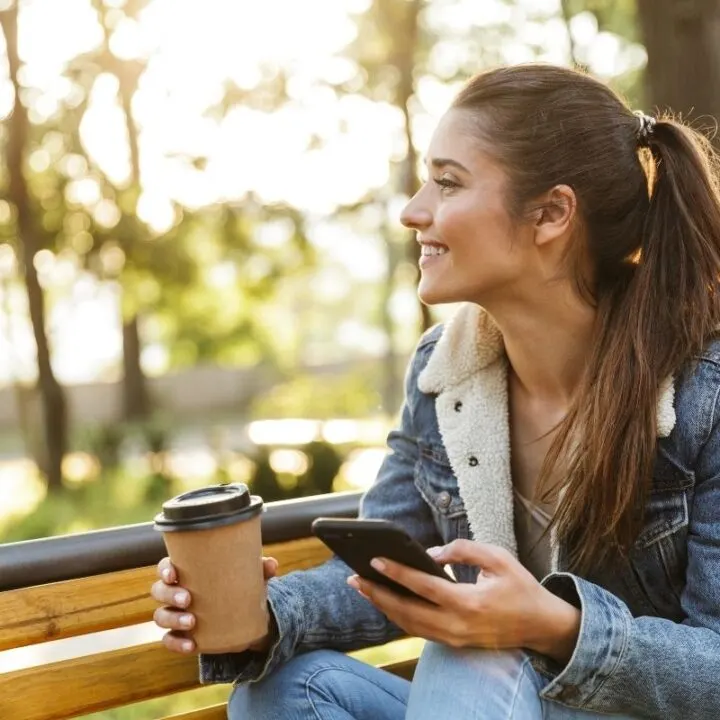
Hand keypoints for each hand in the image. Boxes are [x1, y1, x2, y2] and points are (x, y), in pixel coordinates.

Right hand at [151, 555, 278, 653]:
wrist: (243, 615)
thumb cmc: (239, 585)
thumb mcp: (250, 576)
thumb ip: (260, 569)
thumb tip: (272, 564)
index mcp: (186, 571)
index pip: (165, 566)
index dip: (165, 569)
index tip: (174, 574)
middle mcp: (175, 592)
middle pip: (159, 590)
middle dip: (169, 595)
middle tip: (188, 599)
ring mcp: (175, 615)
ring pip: (160, 616)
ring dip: (173, 619)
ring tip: (192, 622)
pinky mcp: (180, 636)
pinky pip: (169, 641)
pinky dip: (177, 643)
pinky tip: (191, 645)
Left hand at [347, 539, 579, 662]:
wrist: (542, 626)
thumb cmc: (520, 586)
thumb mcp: (498, 557)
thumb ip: (463, 550)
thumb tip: (429, 553)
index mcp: (470, 602)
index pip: (423, 586)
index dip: (396, 572)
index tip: (374, 559)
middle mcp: (458, 626)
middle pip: (407, 611)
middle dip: (377, 594)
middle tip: (354, 578)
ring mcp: (455, 638)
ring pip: (409, 625)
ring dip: (383, 606)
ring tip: (362, 587)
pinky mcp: (454, 643)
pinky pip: (419, 631)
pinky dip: (399, 616)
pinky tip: (385, 600)